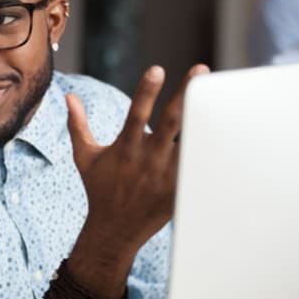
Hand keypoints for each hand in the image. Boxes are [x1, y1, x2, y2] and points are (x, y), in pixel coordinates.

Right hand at [63, 64, 208, 298]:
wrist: (115, 229)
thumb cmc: (99, 188)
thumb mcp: (85, 156)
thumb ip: (78, 124)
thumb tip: (69, 96)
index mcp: (126, 148)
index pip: (136, 114)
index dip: (146, 91)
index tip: (157, 69)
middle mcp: (148, 158)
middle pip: (171, 122)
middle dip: (185, 94)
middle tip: (200, 69)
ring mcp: (167, 174)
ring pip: (190, 141)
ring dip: (204, 119)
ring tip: (220, 97)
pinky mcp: (180, 189)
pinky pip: (197, 166)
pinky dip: (210, 150)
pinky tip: (228, 131)